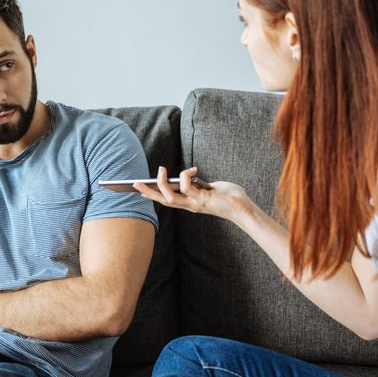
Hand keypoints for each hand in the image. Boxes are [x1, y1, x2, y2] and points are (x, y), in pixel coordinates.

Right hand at [134, 166, 252, 221]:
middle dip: (148, 192)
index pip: (167, 200)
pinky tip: (193, 170)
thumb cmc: (229, 197)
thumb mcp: (208, 188)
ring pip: (169, 197)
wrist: (242, 207)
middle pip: (163, 200)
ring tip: (160, 170)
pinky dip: (186, 175)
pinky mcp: (201, 200)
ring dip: (161, 183)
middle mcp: (189, 205)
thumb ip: (197, 183)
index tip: (140, 190)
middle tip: (135, 183)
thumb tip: (188, 176)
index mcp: (190, 203)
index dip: (153, 195)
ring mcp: (194, 204)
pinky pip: (187, 187)